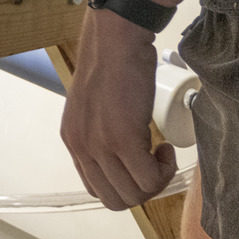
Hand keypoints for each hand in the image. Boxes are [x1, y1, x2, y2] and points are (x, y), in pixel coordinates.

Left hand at [60, 10, 176, 209]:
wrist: (115, 40)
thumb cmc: (112, 65)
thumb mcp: (95, 108)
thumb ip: (99, 132)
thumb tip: (121, 155)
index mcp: (73, 140)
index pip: (95, 188)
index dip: (124, 185)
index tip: (140, 167)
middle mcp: (81, 147)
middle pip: (114, 198)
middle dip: (142, 190)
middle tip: (155, 165)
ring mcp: (100, 145)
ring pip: (134, 194)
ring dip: (156, 181)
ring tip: (161, 154)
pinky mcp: (122, 139)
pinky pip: (149, 179)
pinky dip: (164, 170)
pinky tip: (166, 148)